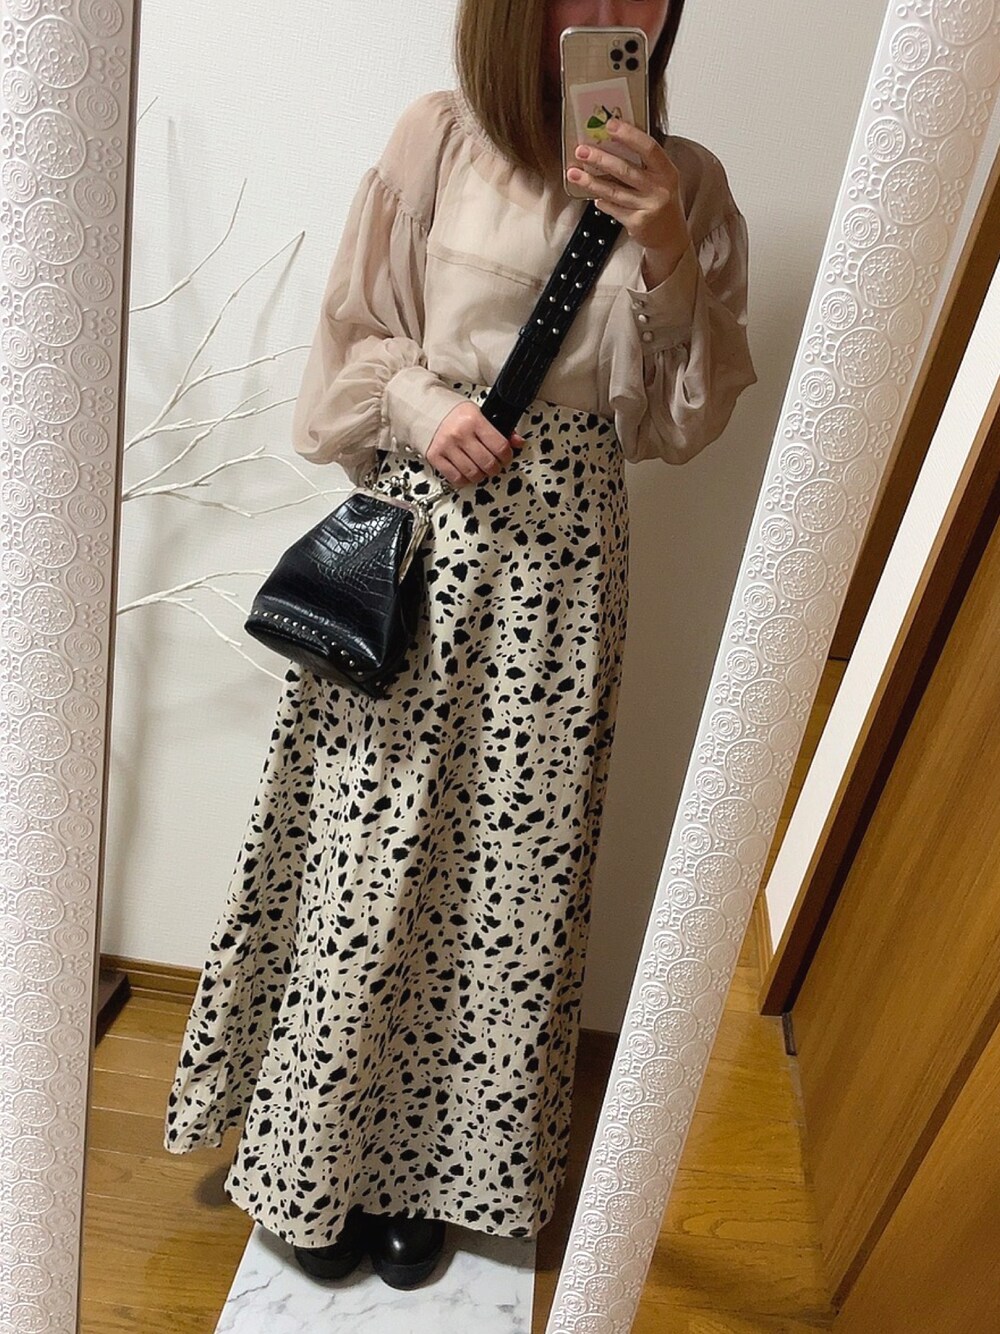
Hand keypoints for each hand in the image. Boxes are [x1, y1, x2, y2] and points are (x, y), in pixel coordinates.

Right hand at [426, 402, 525, 487]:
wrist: (425, 409)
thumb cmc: (454, 413)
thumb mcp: (479, 413)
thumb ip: (499, 428)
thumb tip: (517, 441)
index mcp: (474, 420)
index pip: (500, 447)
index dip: (507, 456)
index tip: (505, 457)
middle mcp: (460, 433)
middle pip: (488, 464)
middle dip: (495, 468)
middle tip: (494, 465)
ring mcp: (447, 446)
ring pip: (473, 474)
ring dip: (481, 476)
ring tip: (481, 469)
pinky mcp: (436, 457)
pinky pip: (456, 478)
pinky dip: (465, 480)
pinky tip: (467, 473)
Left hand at [566, 117, 691, 285]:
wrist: (671, 237)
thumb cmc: (662, 202)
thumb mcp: (661, 179)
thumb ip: (644, 164)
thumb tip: (611, 144)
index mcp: (667, 171)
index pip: (649, 148)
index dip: (629, 135)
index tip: (610, 125)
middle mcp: (659, 189)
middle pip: (626, 170)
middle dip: (600, 159)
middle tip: (581, 150)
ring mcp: (648, 207)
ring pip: (614, 191)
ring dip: (591, 181)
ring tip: (574, 173)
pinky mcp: (637, 223)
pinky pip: (613, 209)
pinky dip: (601, 201)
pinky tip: (593, 197)